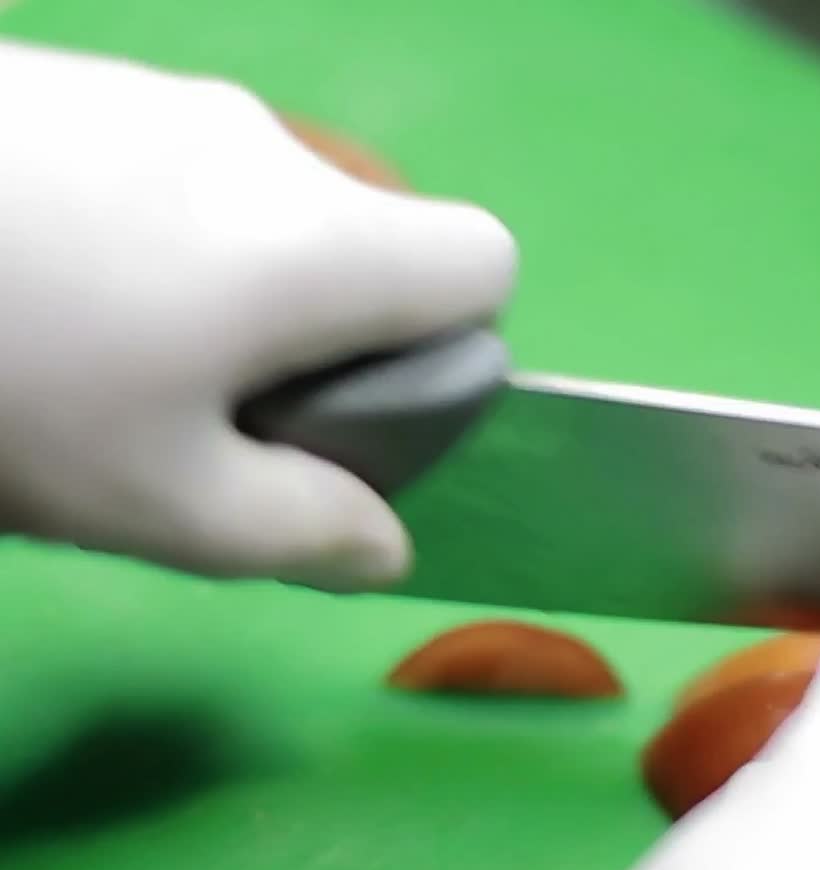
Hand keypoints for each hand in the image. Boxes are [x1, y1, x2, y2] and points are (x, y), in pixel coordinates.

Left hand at [0, 39, 513, 587]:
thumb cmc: (1, 383)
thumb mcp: (164, 505)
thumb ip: (307, 531)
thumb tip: (386, 547)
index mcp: (316, 245)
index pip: (484, 259)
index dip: (456, 341)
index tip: (364, 405)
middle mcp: (263, 146)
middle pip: (368, 245)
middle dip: (331, 338)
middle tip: (213, 418)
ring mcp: (162, 99)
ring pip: (265, 216)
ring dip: (235, 298)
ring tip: (109, 361)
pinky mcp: (75, 86)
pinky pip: (176, 179)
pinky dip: (158, 246)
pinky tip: (45, 293)